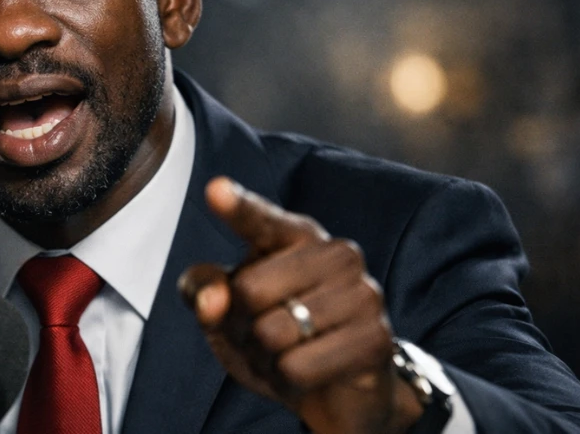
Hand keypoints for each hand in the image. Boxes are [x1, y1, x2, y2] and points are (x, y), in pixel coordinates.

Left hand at [178, 177, 423, 433]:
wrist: (337, 390)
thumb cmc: (274, 335)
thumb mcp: (226, 311)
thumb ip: (203, 290)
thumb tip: (212, 299)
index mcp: (294, 235)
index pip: (260, 219)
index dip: (237, 207)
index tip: (215, 189)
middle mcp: (335, 253)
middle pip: (248, 291)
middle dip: (241, 327)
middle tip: (263, 337)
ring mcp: (362, 293)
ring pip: (271, 334)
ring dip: (264, 358)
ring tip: (287, 355)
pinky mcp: (376, 338)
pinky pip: (298, 367)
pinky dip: (288, 382)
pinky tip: (307, 375)